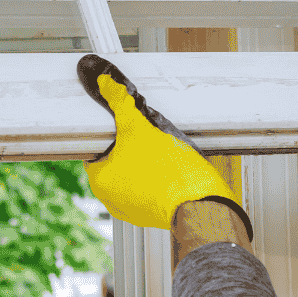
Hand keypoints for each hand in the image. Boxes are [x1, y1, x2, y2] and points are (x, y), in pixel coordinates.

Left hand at [77, 54, 251, 239]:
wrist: (203, 204)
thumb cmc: (170, 173)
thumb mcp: (140, 127)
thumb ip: (119, 102)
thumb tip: (105, 83)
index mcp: (101, 181)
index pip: (94, 149)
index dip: (107, 132)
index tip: (119, 123)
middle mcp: (113, 200)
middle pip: (115, 160)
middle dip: (129, 145)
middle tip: (143, 132)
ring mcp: (135, 210)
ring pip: (133, 174)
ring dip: (144, 159)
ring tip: (158, 147)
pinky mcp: (156, 213)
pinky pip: (151, 187)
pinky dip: (157, 175)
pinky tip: (169, 164)